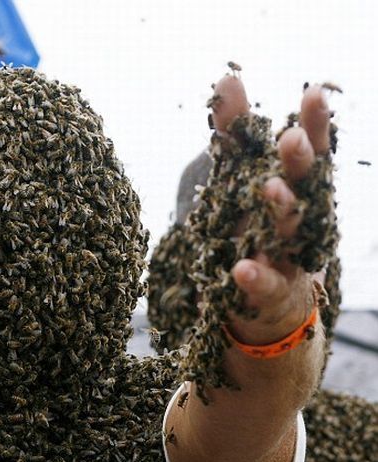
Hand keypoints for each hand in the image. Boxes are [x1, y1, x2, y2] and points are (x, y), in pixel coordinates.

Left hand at [209, 75, 331, 344]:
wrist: (270, 304)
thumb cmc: (258, 230)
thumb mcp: (241, 180)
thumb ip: (235, 134)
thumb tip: (227, 77)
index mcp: (297, 190)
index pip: (311, 154)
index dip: (315, 126)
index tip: (313, 93)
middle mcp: (300, 219)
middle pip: (304, 187)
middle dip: (299, 162)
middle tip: (290, 139)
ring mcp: (289, 255)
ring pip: (289, 231)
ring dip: (281, 209)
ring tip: (269, 189)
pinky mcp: (272, 293)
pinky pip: (266, 285)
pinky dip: (255, 277)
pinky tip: (242, 269)